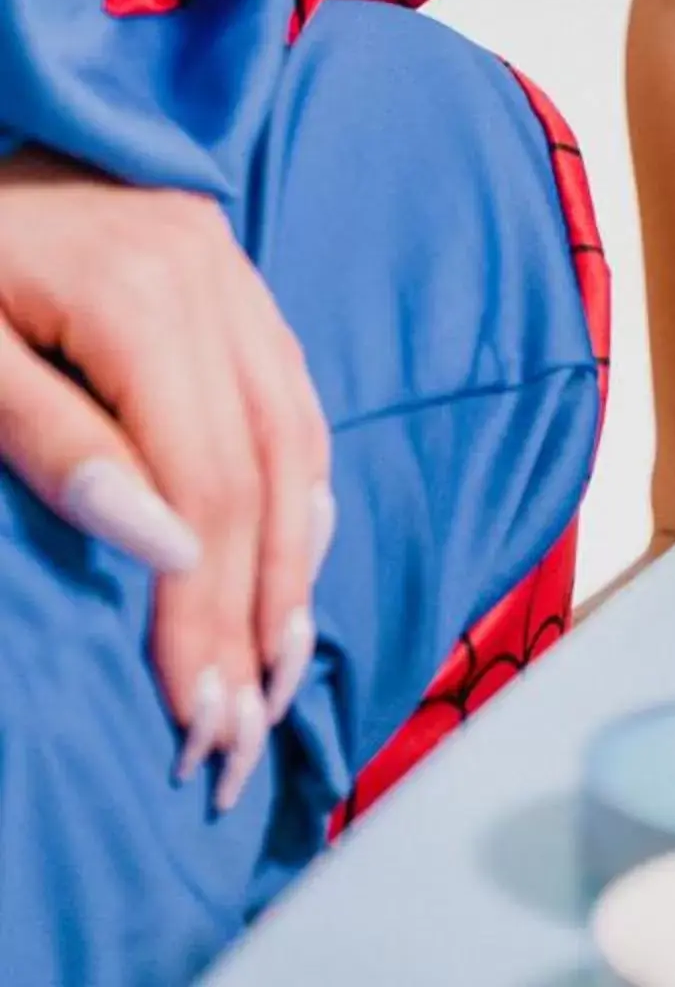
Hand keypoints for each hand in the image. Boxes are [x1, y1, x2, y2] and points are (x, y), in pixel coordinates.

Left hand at [0, 154, 332, 804]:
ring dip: (298, 553)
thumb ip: (56, 443)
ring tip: (282, 658)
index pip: (202, 485)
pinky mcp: (227, 265)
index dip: (204, 608)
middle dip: (258, 607)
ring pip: (295, 428)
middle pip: (262, 469)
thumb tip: (166, 550)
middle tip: (246, 725)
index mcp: (143, 295)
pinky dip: (303, 476)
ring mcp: (228, 265)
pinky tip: (299, 540)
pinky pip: (291, 385)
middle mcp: (210, 276)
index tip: (196, 715)